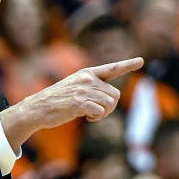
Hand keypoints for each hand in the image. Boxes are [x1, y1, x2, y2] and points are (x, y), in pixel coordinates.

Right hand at [0, 57, 142, 149]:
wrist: (37, 108)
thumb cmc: (56, 101)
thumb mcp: (74, 87)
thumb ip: (91, 88)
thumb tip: (111, 99)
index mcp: (87, 73)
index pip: (111, 68)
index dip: (127, 65)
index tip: (141, 61)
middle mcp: (87, 79)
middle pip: (115, 94)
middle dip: (110, 107)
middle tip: (97, 112)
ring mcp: (83, 90)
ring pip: (110, 104)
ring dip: (103, 113)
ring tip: (89, 113)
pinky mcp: (79, 102)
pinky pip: (100, 111)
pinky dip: (96, 117)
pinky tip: (86, 117)